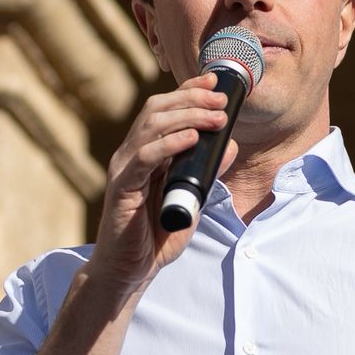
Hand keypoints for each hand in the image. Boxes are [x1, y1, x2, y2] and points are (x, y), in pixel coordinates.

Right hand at [87, 75, 239, 293]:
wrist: (128, 272)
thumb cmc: (155, 237)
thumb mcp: (192, 200)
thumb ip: (207, 173)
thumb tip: (231, 146)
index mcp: (146, 153)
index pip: (165, 110)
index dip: (189, 91)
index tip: (215, 82)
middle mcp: (131, 154)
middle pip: (158, 110)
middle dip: (192, 98)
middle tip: (221, 99)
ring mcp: (124, 169)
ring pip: (152, 126)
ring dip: (187, 116)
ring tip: (216, 116)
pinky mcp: (122, 187)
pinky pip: (145, 157)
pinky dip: (169, 144)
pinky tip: (191, 138)